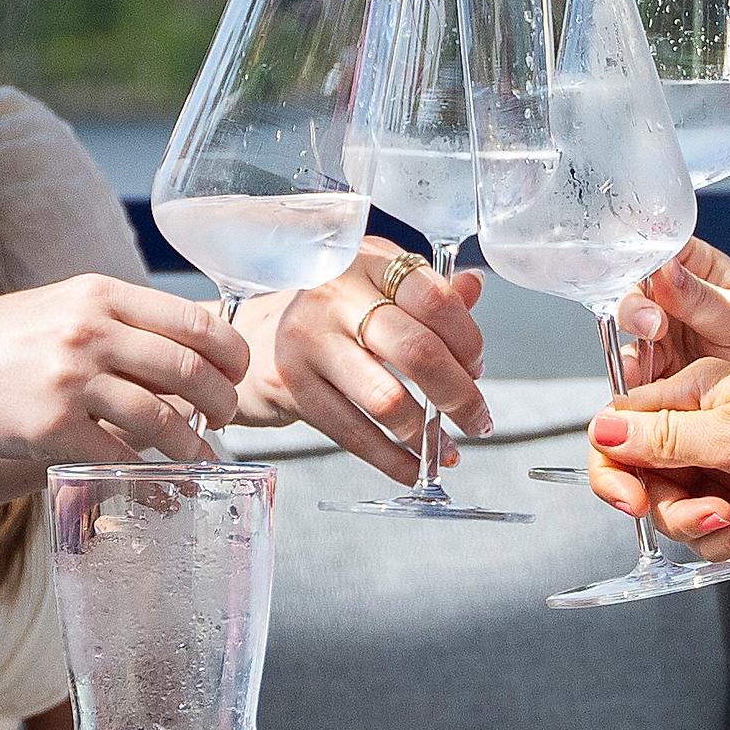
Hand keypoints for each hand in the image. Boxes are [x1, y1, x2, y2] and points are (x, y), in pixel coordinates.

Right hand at [0, 277, 236, 464]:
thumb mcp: (57, 308)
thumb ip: (115, 322)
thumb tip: (183, 352)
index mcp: (97, 294)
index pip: (192, 320)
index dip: (229, 353)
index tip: (236, 374)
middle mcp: (89, 330)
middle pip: (188, 369)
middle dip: (222, 402)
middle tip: (225, 420)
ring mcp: (69, 380)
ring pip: (163, 418)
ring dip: (192, 446)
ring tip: (199, 457)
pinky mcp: (50, 429)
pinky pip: (120, 456)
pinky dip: (148, 474)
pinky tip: (157, 483)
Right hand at [240, 250, 489, 486]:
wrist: (253, 337)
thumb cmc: (328, 315)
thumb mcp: (375, 287)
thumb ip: (426, 291)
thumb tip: (474, 288)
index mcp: (367, 262)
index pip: (434, 299)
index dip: (467, 340)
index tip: (476, 368)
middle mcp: (336, 296)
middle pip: (417, 351)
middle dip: (459, 396)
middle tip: (476, 419)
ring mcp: (309, 340)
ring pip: (387, 399)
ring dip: (426, 435)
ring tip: (444, 449)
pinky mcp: (292, 384)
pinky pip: (354, 432)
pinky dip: (391, 459)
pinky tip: (412, 467)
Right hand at [586, 361, 729, 529]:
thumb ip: (662, 438)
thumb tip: (600, 430)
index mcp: (695, 397)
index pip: (622, 435)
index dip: (617, 475)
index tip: (633, 503)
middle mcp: (712, 430)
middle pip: (658, 490)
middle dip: (686, 517)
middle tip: (723, 515)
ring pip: (699, 521)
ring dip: (729, 534)